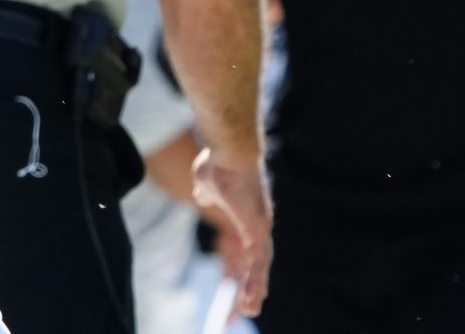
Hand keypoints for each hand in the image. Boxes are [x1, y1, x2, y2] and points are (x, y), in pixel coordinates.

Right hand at [193, 147, 271, 317]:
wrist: (229, 153)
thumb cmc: (218, 165)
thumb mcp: (206, 185)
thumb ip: (207, 195)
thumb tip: (202, 196)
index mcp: (248, 218)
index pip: (250, 250)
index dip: (247, 269)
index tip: (241, 286)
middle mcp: (259, 225)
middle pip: (258, 263)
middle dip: (252, 286)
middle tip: (247, 307)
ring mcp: (261, 228)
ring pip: (260, 267)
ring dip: (255, 290)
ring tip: (248, 310)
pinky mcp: (258, 231)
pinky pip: (258, 264)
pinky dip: (255, 282)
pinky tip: (251, 299)